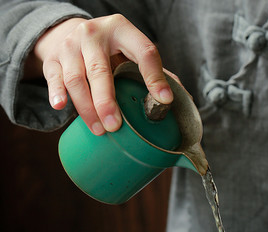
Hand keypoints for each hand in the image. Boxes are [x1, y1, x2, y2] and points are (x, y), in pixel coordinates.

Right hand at [30, 15, 172, 134]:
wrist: (70, 34)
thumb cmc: (108, 49)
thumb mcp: (130, 50)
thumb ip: (152, 70)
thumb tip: (178, 97)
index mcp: (122, 30)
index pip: (144, 51)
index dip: (155, 77)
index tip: (164, 100)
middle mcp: (93, 34)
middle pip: (100, 70)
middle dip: (107, 101)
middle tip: (115, 126)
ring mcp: (70, 45)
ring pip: (76, 79)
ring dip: (87, 108)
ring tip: (100, 130)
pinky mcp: (53, 59)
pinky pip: (54, 78)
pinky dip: (57, 93)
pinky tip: (61, 106)